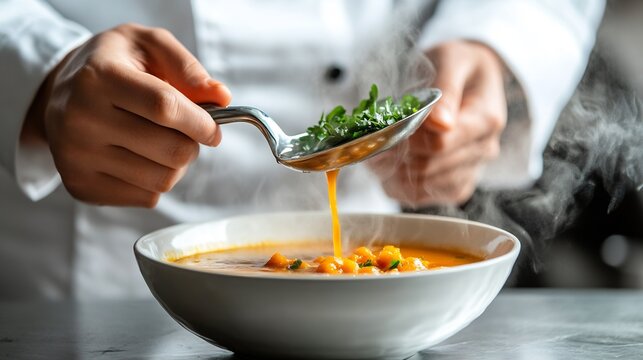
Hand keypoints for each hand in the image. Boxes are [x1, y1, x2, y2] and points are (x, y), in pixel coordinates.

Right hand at [23, 23, 230, 206]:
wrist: (59, 91)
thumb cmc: (114, 65)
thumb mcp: (148, 44)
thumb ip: (188, 68)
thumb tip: (222, 98)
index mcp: (99, 77)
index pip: (165, 108)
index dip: (201, 122)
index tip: (214, 129)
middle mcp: (81, 119)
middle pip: (171, 150)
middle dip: (192, 143)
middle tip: (184, 132)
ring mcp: (77, 157)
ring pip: (162, 179)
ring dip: (177, 165)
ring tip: (162, 143)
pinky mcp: (81, 186)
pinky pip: (147, 198)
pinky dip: (155, 181)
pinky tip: (140, 158)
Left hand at [369, 41, 506, 206]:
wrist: (473, 76)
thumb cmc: (459, 64)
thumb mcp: (451, 60)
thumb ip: (446, 90)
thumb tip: (439, 123)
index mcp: (486, 119)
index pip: (440, 144)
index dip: (407, 139)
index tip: (388, 126)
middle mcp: (483, 149)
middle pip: (428, 168)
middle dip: (395, 155)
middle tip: (375, 140)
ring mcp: (471, 170)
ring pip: (422, 187)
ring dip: (393, 172)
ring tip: (379, 151)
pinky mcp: (456, 184)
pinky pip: (423, 196)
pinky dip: (398, 185)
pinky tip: (390, 166)